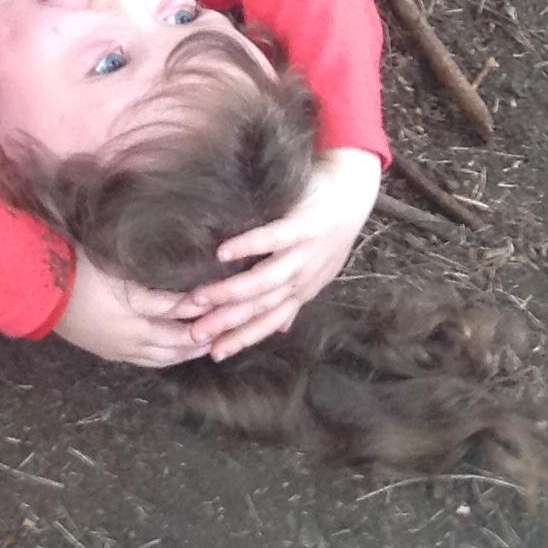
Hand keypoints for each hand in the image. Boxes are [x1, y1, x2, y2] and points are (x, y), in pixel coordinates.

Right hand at [53, 248, 208, 367]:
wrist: (38, 292)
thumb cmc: (79, 273)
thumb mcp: (120, 277)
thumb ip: (158, 291)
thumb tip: (192, 294)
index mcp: (137, 325)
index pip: (180, 322)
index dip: (203, 313)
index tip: (223, 304)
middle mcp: (132, 344)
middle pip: (175, 349)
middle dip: (199, 341)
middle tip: (221, 331)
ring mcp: (118, 351)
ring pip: (160, 360)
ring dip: (182, 352)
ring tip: (200, 342)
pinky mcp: (106, 351)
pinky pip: (143, 360)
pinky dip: (162, 356)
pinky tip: (166, 347)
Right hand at [178, 147, 382, 359]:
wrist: (353, 193)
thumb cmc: (328, 230)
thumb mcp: (314, 271)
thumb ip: (293, 299)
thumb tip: (279, 329)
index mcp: (302, 290)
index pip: (268, 322)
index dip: (241, 339)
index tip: (212, 353)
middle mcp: (302, 278)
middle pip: (260, 306)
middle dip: (226, 323)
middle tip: (194, 333)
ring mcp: (304, 253)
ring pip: (264, 280)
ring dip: (231, 292)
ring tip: (199, 298)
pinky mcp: (304, 225)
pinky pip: (274, 238)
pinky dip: (249, 246)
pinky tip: (223, 252)